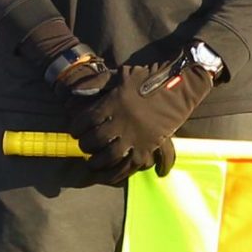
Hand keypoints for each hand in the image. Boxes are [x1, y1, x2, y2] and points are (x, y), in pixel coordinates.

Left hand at [65, 59, 214, 181]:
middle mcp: (122, 122)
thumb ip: (97, 83)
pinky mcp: (148, 147)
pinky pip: (129, 166)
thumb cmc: (148, 79)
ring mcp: (135, 136)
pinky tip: (110, 175)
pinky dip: (118, 173)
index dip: (76, 128)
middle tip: (84, 146)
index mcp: (113, 103)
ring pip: (109, 156)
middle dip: (85, 145)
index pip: (86, 120)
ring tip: (93, 163)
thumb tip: (74, 92)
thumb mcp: (121, 75)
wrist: (178, 88)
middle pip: (95, 140)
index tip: (75, 131)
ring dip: (97, 162)